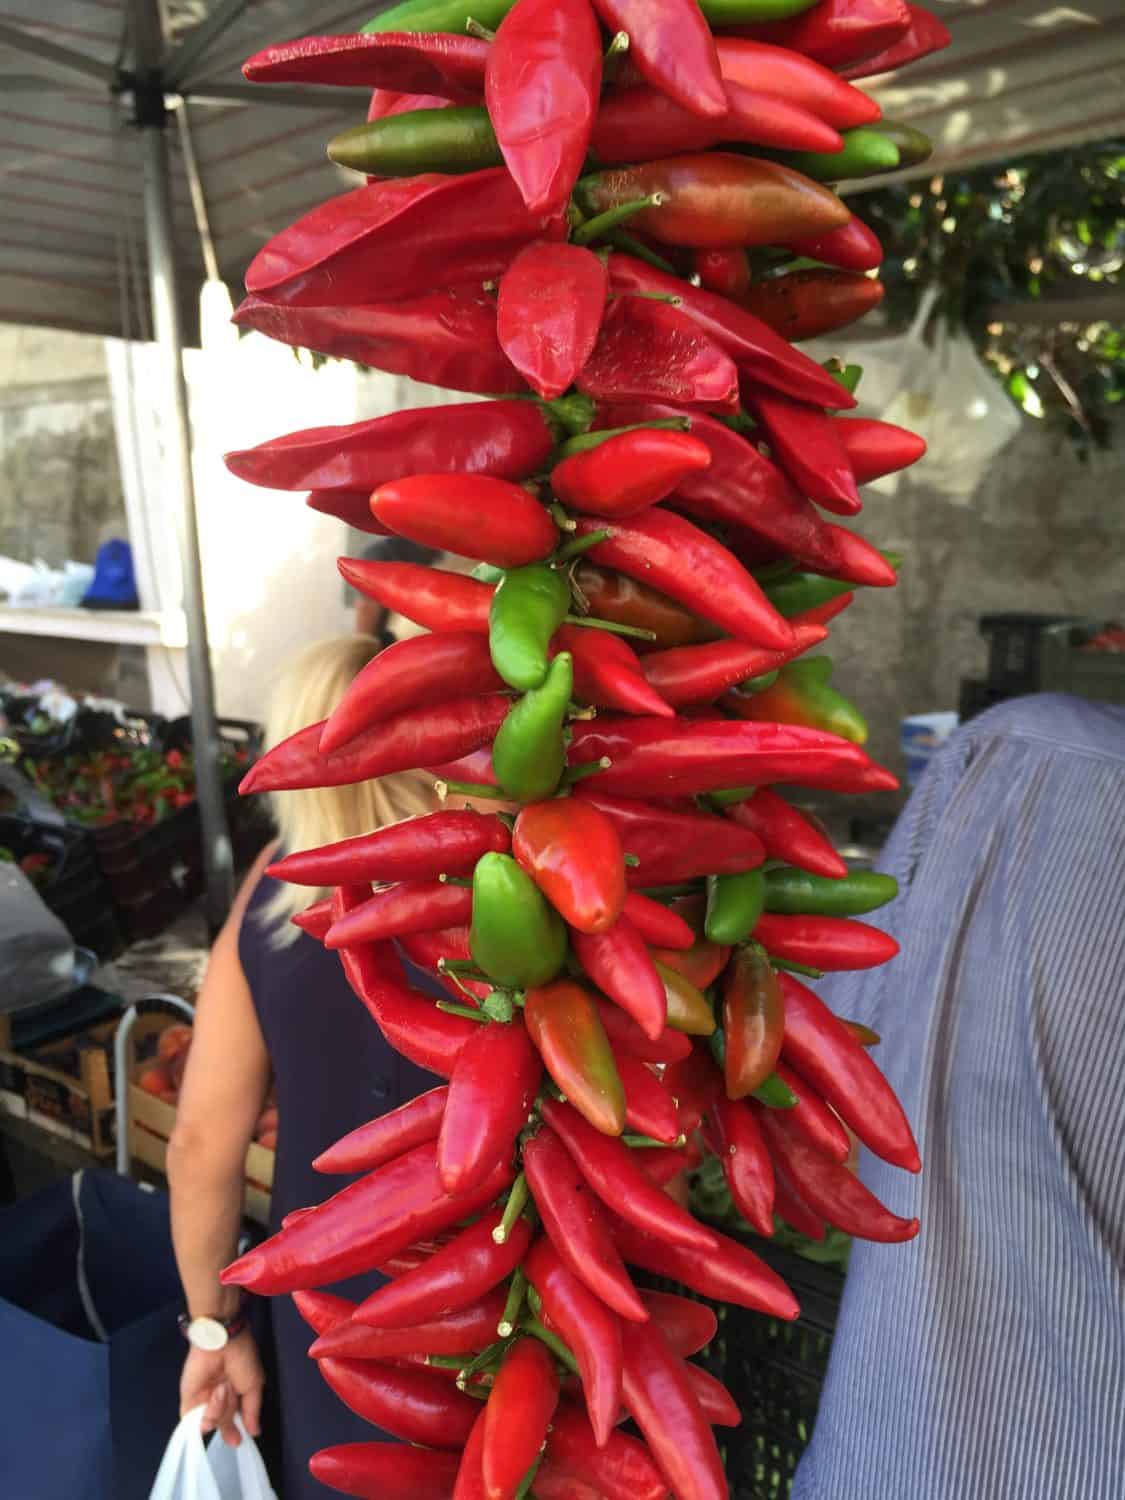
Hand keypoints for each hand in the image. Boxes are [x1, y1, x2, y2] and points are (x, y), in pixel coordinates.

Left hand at [180, 1330, 264, 1446]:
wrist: (221, 1342)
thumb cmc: (242, 1359)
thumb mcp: (254, 1385)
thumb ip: (252, 1411)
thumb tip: (255, 1432)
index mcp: (235, 1396)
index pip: (234, 1420)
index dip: (236, 1431)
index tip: (238, 1441)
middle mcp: (219, 1401)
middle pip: (223, 1424)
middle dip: (228, 1423)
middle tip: (232, 1413)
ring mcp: (203, 1402)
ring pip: (211, 1423)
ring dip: (220, 1409)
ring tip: (223, 1388)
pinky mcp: (188, 1401)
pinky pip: (194, 1421)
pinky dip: (205, 1413)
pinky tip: (213, 1397)